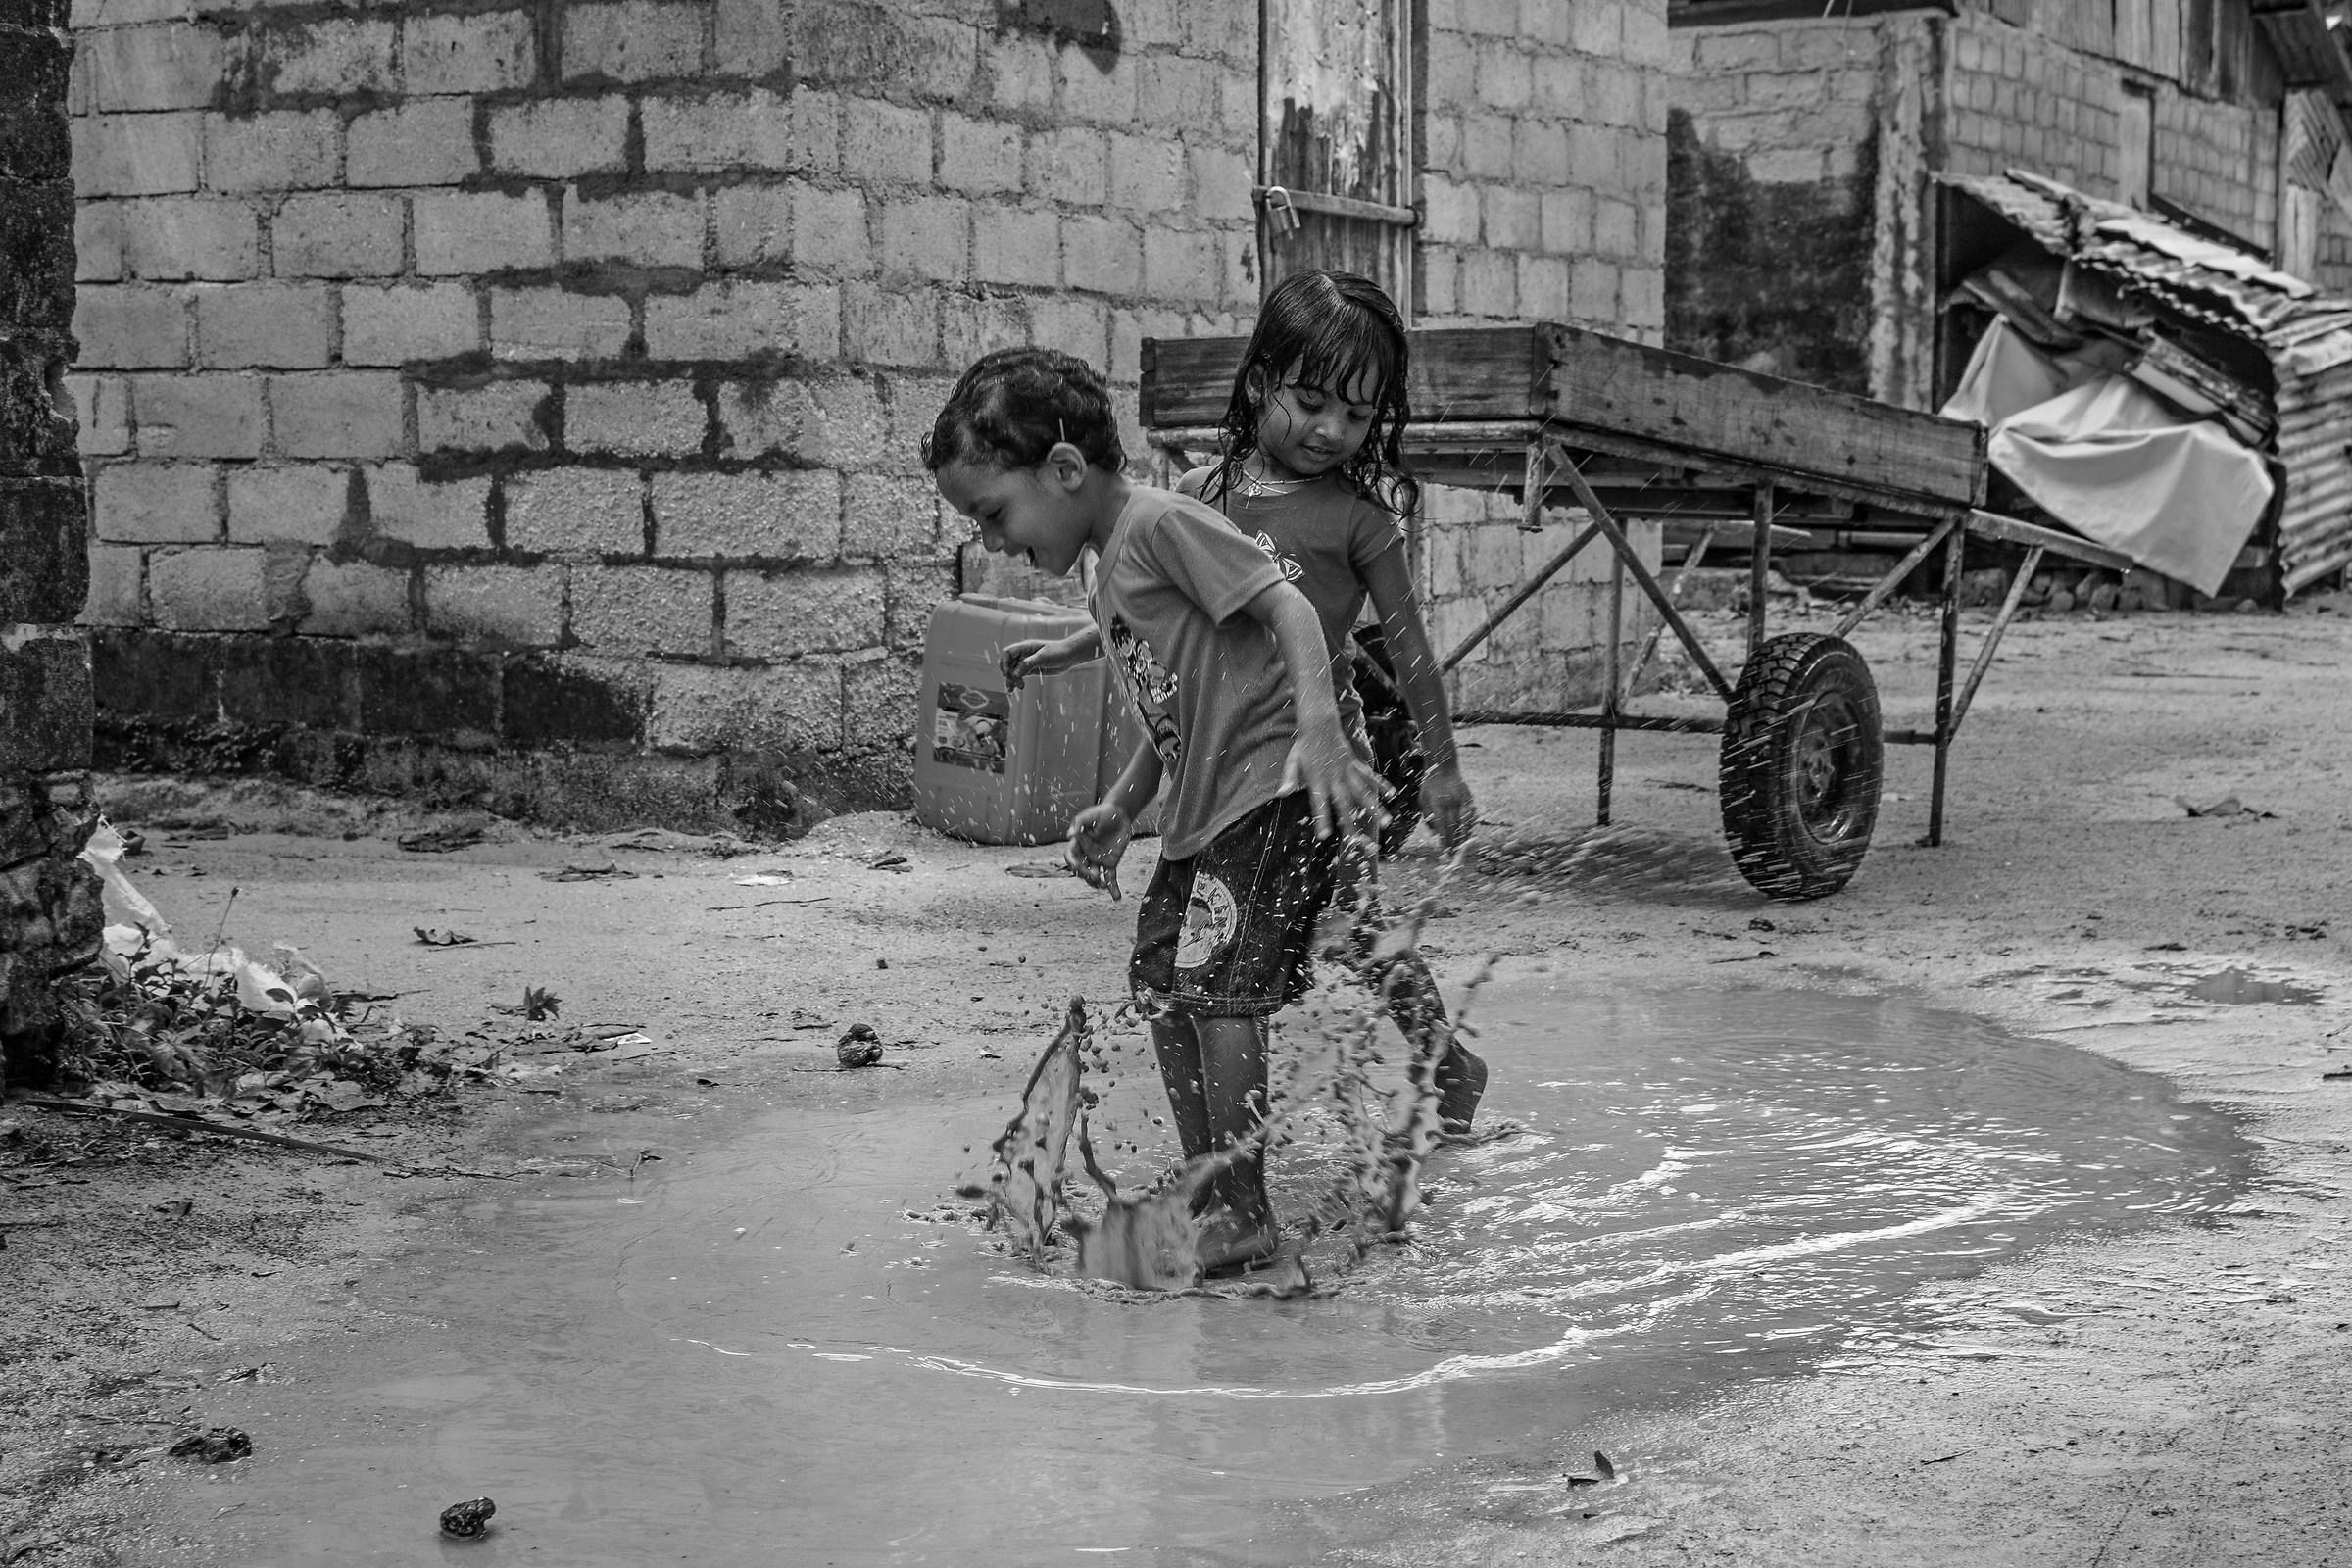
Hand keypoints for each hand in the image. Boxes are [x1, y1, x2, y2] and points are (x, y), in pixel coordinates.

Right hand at [1001, 633, 1092, 689]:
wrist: (1070, 656)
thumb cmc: (1058, 652)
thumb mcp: (1043, 657)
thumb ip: (1028, 664)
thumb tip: (1015, 673)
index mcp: (1025, 647)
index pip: (1007, 653)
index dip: (1004, 662)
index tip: (1007, 673)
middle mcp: (1024, 654)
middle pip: (1008, 663)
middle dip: (1008, 674)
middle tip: (1013, 682)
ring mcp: (1027, 662)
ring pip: (1013, 671)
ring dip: (1011, 680)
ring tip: (1012, 689)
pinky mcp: (1032, 670)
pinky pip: (1020, 676)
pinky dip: (1016, 682)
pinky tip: (1016, 688)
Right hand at [1064, 802, 1133, 898]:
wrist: (1120, 814)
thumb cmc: (1103, 812)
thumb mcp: (1091, 815)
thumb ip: (1080, 823)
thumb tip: (1069, 835)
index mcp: (1078, 843)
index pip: (1070, 856)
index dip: (1072, 863)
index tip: (1076, 867)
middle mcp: (1086, 853)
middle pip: (1081, 869)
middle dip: (1085, 874)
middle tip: (1094, 875)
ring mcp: (1098, 859)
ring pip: (1094, 876)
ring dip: (1097, 883)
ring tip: (1104, 885)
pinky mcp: (1111, 862)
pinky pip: (1110, 877)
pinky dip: (1113, 887)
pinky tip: (1117, 897)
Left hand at [1280, 724, 1385, 839]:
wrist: (1320, 723)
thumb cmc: (1304, 746)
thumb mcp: (1292, 761)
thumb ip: (1289, 778)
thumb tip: (1280, 794)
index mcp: (1317, 780)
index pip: (1319, 804)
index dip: (1322, 819)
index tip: (1324, 836)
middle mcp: (1334, 778)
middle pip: (1344, 804)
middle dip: (1350, 823)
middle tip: (1356, 842)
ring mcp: (1347, 772)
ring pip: (1363, 792)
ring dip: (1374, 808)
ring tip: (1385, 822)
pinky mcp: (1355, 765)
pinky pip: (1370, 776)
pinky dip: (1381, 785)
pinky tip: (1392, 795)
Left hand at [1418, 759, 1477, 848]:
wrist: (1443, 768)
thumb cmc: (1430, 787)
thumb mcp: (1423, 800)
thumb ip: (1428, 817)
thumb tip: (1435, 833)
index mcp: (1437, 803)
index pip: (1442, 826)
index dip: (1444, 839)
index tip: (1445, 850)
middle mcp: (1451, 802)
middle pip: (1454, 826)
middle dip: (1454, 841)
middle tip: (1453, 853)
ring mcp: (1461, 799)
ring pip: (1465, 822)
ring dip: (1464, 836)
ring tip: (1462, 847)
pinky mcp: (1469, 798)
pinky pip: (1471, 815)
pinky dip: (1470, 825)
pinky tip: (1468, 833)